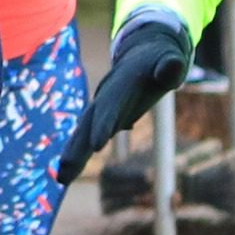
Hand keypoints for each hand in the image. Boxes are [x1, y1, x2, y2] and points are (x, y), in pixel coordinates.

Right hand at [56, 16, 192, 182]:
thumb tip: (173, 67)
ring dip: (73, 155)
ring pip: (84, 133)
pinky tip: (67, 174)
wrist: (143, 55)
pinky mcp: (104, 118)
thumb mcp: (170, 60)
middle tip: (66, 170)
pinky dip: (78, 155)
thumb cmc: (161, 60)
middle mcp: (106, 98)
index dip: (104, 124)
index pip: (111, 107)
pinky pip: (88, 137)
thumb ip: (171, 66)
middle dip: (78, 147)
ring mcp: (102, 108)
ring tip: (62, 179)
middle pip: (88, 124)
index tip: (97, 146)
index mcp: (121, 85)